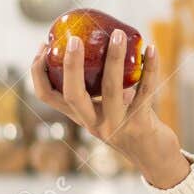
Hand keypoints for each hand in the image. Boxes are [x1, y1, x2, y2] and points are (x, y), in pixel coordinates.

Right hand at [29, 31, 190, 188]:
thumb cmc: (132, 124)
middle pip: (72, 94)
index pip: (47, 96)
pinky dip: (150, 68)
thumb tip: (100, 41)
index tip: (44, 45)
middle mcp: (94, 123)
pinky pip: (145, 91)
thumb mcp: (108, 108)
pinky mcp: (141, 124)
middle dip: (70, 65)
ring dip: (114, 58)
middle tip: (74, 38)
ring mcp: (117, 125)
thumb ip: (101, 85)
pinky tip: (151, 49)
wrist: (155, 158)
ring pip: (111, 89)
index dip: (38, 71)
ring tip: (117, 35)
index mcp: (80, 116)